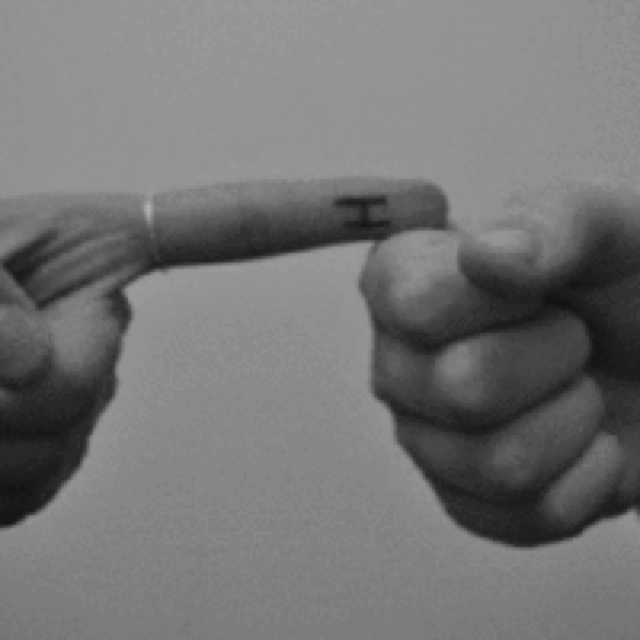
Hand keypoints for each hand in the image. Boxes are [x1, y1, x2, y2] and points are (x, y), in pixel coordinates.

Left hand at [0, 179, 445, 526]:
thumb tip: (44, 362)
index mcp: (87, 243)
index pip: (235, 222)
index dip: (328, 210)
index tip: (405, 204)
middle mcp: (89, 312)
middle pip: (111, 367)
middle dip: (25, 383)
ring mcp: (69, 385)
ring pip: (70, 441)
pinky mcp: (46, 445)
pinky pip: (43, 483)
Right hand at [360, 181, 639, 546]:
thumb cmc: (616, 279)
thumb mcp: (604, 224)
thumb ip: (547, 224)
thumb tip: (484, 258)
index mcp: (401, 280)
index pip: (417, 307)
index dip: (506, 302)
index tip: (541, 285)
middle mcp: (396, 360)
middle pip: (464, 389)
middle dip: (557, 359)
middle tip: (571, 335)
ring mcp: (422, 435)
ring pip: (501, 464)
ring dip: (575, 420)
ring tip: (578, 386)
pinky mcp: (462, 497)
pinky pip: (528, 516)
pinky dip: (588, 478)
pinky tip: (587, 440)